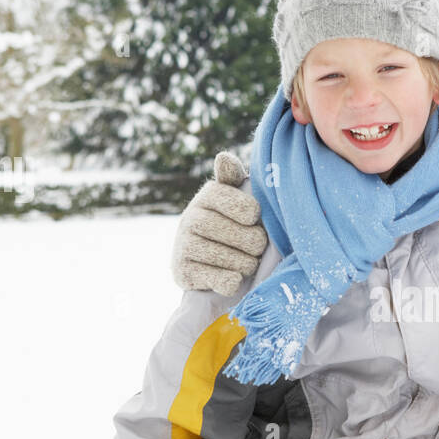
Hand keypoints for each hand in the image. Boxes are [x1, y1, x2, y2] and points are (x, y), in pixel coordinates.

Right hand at [172, 151, 268, 293]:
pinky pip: (221, 280)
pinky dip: (232, 281)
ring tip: (246, 261)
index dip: (250, 212)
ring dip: (245, 263)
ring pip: (229, 259)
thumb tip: (224, 158)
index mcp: (208, 196)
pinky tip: (233, 277)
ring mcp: (183, 245)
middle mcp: (189, 218)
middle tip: (256, 246)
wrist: (209, 265)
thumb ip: (234, 178)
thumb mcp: (238, 198)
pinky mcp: (182, 272)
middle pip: (234, 234)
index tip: (254, 218)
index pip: (235, 202)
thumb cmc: (234, 226)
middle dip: (253, 243)